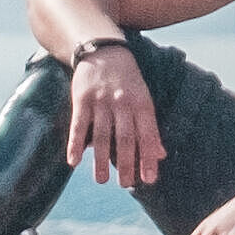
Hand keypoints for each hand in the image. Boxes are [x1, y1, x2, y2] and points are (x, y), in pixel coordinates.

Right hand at [66, 45, 164, 188]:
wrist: (103, 50)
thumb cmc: (127, 80)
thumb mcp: (143, 99)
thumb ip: (149, 128)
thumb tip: (160, 155)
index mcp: (141, 103)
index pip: (146, 135)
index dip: (148, 158)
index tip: (149, 179)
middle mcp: (122, 103)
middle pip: (125, 138)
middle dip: (126, 163)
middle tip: (125, 184)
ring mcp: (101, 101)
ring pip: (101, 135)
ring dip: (101, 160)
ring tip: (102, 180)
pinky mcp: (81, 99)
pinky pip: (78, 125)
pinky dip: (75, 144)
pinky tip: (74, 162)